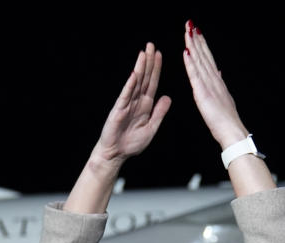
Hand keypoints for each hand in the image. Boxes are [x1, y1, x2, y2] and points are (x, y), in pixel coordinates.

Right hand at [91, 43, 171, 165]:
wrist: (116, 154)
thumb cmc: (131, 144)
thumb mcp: (151, 128)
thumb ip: (159, 113)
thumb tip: (168, 97)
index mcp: (145, 105)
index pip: (152, 83)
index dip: (156, 69)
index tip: (159, 55)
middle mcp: (136, 101)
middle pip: (144, 78)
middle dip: (148, 62)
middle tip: (151, 45)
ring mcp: (126, 104)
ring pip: (135, 83)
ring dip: (140, 68)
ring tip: (143, 54)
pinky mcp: (118, 110)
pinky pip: (125, 96)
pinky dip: (130, 85)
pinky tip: (134, 75)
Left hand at [182, 21, 249, 149]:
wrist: (232, 132)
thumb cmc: (227, 120)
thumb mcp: (224, 98)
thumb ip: (220, 84)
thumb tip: (219, 71)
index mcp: (217, 81)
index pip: (208, 59)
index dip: (202, 44)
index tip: (196, 32)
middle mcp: (214, 80)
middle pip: (204, 55)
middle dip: (197, 39)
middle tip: (190, 24)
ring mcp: (209, 85)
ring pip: (199, 61)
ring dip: (193, 45)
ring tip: (188, 32)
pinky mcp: (204, 94)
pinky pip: (195, 76)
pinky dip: (191, 63)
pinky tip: (186, 52)